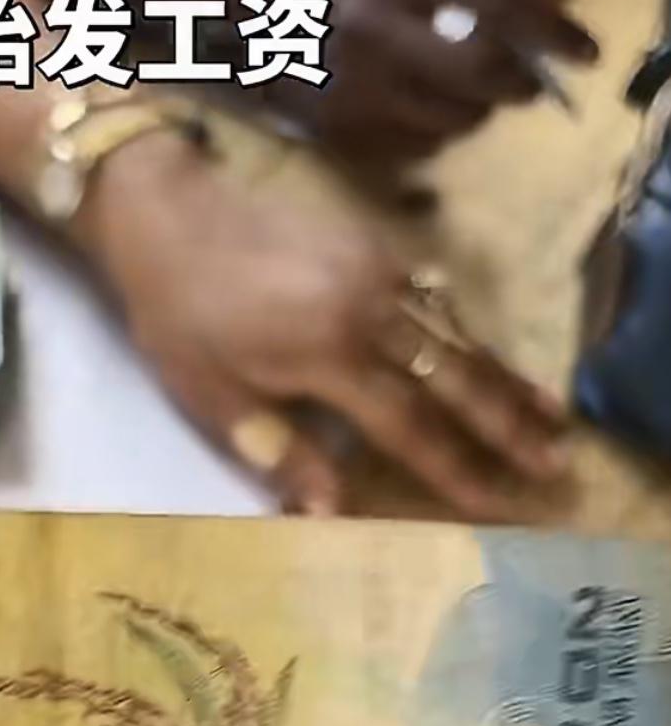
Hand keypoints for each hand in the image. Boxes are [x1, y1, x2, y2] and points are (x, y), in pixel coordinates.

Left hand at [79, 131, 571, 514]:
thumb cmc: (179, 314)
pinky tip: (495, 361)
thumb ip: (281, 452)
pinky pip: (439, 298)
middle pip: (455, 376)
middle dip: (509, 425)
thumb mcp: (213, 396)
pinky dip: (473, 334)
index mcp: (329, 351)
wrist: (168, 211)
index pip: (410, 425)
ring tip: (552, 418)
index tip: (498, 503)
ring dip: (506, 378)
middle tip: (557, 463)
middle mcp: (371, 308)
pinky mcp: (375, 246)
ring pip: (459, 333)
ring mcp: (380, 270)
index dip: (456, 468)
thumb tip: (334, 514)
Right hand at [229, 0, 597, 166]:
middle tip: (528, 80)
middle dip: (519, 82)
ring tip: (467, 88)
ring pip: (455, 121)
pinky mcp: (343, 133)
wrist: (254, 22)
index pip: (495, 0)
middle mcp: (375, 33)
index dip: (550, 26)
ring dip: (478, 108)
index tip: (584, 49)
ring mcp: (356, 91)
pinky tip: (422, 107)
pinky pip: (420, 147)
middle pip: (481, 76)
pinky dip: (437, 130)